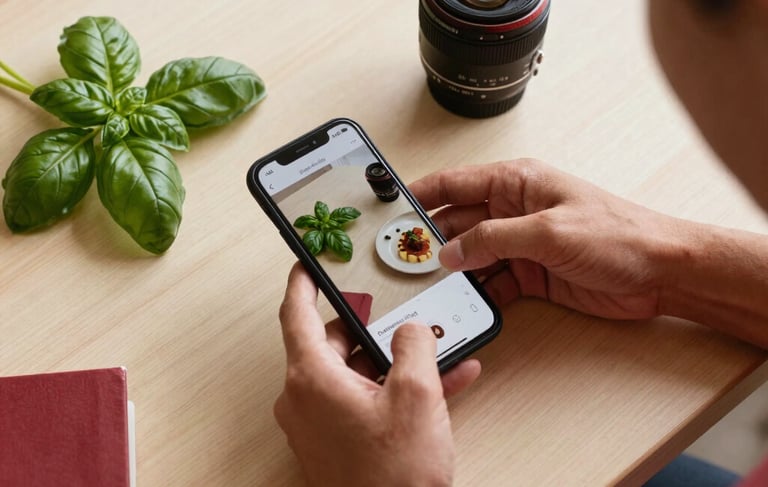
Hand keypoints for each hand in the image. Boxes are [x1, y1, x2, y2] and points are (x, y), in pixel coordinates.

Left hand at [274, 263, 481, 486]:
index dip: (302, 282)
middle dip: (372, 329)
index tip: (307, 264)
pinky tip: (443, 386)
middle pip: (333, 344)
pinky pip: (364, 402)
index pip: (295, 313)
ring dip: (396, 364)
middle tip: (396, 315)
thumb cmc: (394, 476)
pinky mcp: (335, 442)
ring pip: (356, 374)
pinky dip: (395, 392)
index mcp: (311, 378)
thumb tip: (412, 331)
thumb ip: (415, 345)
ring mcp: (318, 424)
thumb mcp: (417, 395)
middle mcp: (305, 399)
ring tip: (438, 355)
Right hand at [410, 159, 683, 319]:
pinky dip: (478, 293)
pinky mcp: (530, 274)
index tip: (393, 210)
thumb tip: (451, 250)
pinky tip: (465, 303)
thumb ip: (494, 238)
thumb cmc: (618, 234)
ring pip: (471, 255)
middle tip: (404, 259)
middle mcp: (513, 211)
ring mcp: (520, 244)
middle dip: (431, 240)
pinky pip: (492, 283)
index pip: (456, 183)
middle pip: (457, 223)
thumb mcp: (549, 231)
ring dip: (453, 270)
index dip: (422, 194)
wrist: (661, 273)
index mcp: (517, 183)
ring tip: (427, 285)